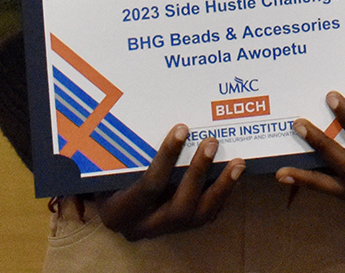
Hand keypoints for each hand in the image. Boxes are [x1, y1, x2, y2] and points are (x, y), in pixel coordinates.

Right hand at [96, 124, 242, 240]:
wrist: (111, 205)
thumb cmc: (106, 179)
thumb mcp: (106, 169)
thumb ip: (122, 152)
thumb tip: (148, 111)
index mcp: (119, 212)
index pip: (148, 187)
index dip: (167, 158)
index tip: (181, 130)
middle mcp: (142, 227)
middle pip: (178, 208)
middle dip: (198, 173)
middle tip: (212, 142)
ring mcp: (164, 231)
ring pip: (198, 216)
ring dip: (221, 187)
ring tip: (238, 162)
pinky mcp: (181, 229)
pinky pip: (207, 214)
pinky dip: (223, 193)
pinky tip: (235, 174)